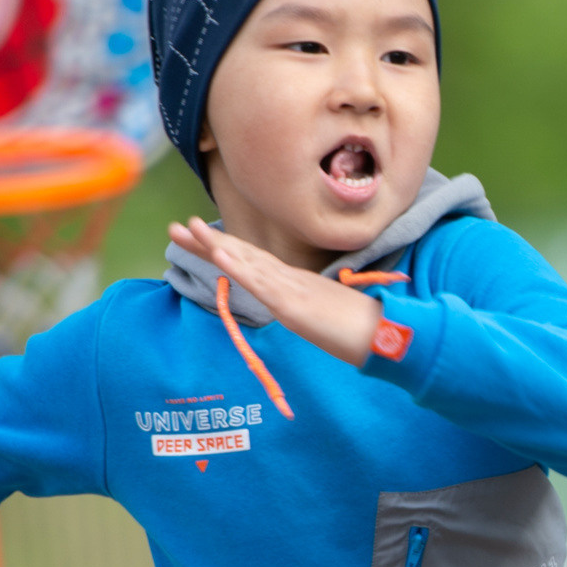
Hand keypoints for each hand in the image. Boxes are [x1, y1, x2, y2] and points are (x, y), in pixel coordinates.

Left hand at [169, 217, 382, 366]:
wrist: (391, 339)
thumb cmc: (366, 332)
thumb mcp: (328, 320)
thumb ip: (313, 311)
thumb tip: (304, 313)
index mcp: (297, 284)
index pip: (254, 263)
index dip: (226, 248)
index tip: (199, 237)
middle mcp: (291, 280)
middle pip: (243, 256)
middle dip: (207, 242)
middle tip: (176, 227)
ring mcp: (292, 290)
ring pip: (247, 262)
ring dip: (214, 245)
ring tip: (186, 228)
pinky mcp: (294, 305)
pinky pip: (261, 283)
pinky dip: (237, 266)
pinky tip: (217, 254)